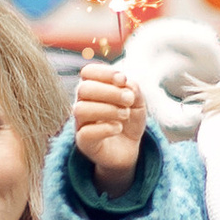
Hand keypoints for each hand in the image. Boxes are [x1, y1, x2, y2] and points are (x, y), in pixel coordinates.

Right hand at [72, 64, 146, 195]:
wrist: (129, 148)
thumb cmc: (130, 120)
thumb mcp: (138, 102)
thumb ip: (133, 89)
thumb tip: (125, 83)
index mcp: (94, 88)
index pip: (88, 72)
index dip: (104, 72)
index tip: (123, 80)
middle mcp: (82, 103)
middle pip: (84, 89)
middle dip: (110, 91)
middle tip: (129, 100)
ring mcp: (81, 123)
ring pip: (81, 109)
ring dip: (108, 109)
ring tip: (125, 114)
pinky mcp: (83, 143)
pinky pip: (86, 132)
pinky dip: (106, 128)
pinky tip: (118, 128)